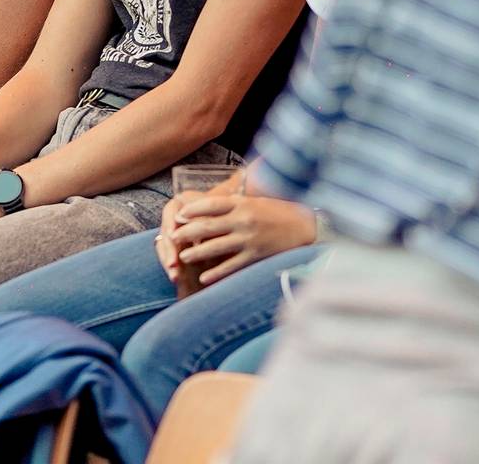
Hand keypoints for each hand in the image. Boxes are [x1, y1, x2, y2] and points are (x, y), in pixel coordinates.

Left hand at [162, 192, 317, 286]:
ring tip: (183, 257)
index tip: (179, 216)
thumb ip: (234, 204)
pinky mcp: (256, 255)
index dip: (192, 210)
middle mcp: (243, 219)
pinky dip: (216, 272)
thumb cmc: (279, 211)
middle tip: (172, 238)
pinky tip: (204, 277)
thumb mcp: (256, 201)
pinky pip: (231, 266)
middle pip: (207, 226)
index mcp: (242, 203)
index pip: (211, 204)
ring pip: (215, 246)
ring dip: (196, 253)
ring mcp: (249, 238)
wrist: (306, 226)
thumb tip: (208, 209)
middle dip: (187, 233)